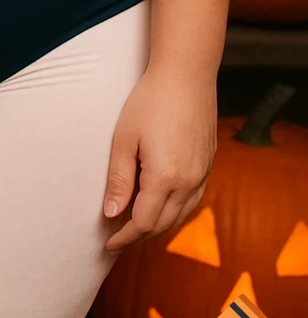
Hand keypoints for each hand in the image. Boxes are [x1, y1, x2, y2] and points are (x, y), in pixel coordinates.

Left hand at [101, 65, 216, 251]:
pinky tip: (161, 206)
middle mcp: (189, 182)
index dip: (125, 236)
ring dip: (158, 225)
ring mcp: (203, 174)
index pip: (144, 223)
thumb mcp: (124, 139)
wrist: (186, 75)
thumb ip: (118, 180)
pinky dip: (175, 210)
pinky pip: (193, 200)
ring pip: (181, 215)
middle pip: (163, 224)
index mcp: (165, 178)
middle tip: (118, 237)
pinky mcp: (209, 164)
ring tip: (135, 225)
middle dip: (139, 235)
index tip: (109, 243)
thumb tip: (111, 214)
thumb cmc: (149, 101)